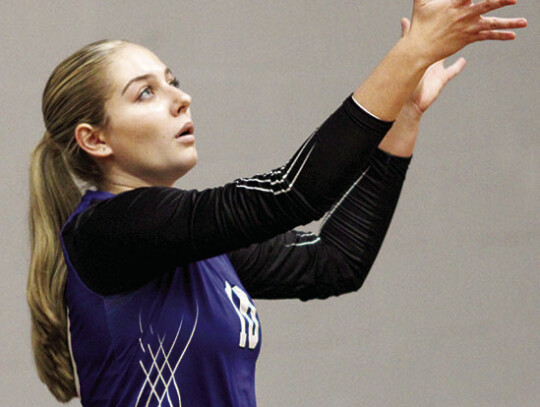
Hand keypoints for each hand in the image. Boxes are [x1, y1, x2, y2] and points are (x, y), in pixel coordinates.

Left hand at [401, 18, 466, 115]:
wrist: (409, 100)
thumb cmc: (404, 77)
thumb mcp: (406, 51)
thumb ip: (406, 35)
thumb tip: (404, 19)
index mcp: (423, 50)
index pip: (431, 34)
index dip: (435, 25)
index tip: (440, 13)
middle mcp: (430, 58)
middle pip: (440, 43)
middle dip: (446, 33)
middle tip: (456, 21)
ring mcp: (436, 68)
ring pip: (447, 55)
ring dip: (455, 48)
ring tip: (462, 39)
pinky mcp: (442, 78)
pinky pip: (452, 71)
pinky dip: (458, 66)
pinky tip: (463, 61)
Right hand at [408, 0, 526, 63]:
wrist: (419, 49)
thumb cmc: (419, 25)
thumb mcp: (420, 2)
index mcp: (454, 3)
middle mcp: (463, 14)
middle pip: (487, 4)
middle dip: (501, 0)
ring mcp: (467, 27)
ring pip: (491, 23)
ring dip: (508, 22)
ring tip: (524, 22)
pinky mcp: (468, 38)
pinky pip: (487, 36)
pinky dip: (500, 36)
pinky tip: (512, 35)